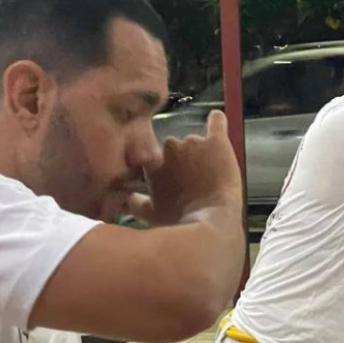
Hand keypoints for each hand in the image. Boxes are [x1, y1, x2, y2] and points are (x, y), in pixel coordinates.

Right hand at [128, 109, 242, 226]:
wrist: (211, 221)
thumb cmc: (179, 221)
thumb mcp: (151, 215)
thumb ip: (135, 202)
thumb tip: (126, 199)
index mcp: (152, 163)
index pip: (153, 157)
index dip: (163, 168)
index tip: (172, 180)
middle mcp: (169, 146)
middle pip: (175, 149)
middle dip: (182, 162)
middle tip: (192, 182)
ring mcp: (193, 142)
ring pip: (195, 142)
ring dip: (199, 154)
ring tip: (210, 174)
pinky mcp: (216, 141)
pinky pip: (217, 122)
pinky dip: (217, 122)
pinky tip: (217, 120)